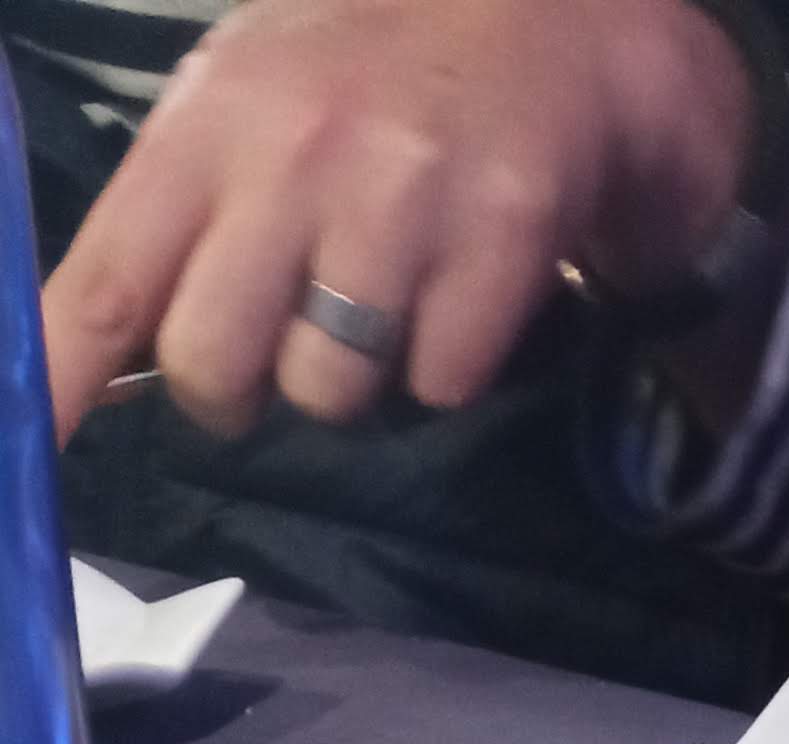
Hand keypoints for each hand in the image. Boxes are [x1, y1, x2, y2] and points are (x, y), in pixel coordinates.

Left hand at [43, 0, 758, 442]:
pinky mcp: (495, 246)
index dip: (62, 379)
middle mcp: (292, 159)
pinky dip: (445, 362)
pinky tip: (453, 284)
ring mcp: (398, 204)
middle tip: (278, 343)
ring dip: (353, 377)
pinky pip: (438, 385)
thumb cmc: (362, 78)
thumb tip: (107, 360)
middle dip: (236, 392)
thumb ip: (177, 224)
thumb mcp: (244, 108)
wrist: (532, 20)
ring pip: (330, 394)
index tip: (31, 449)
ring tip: (382, 291)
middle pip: (213, 369)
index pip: (110, 281)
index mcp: (210, 128)